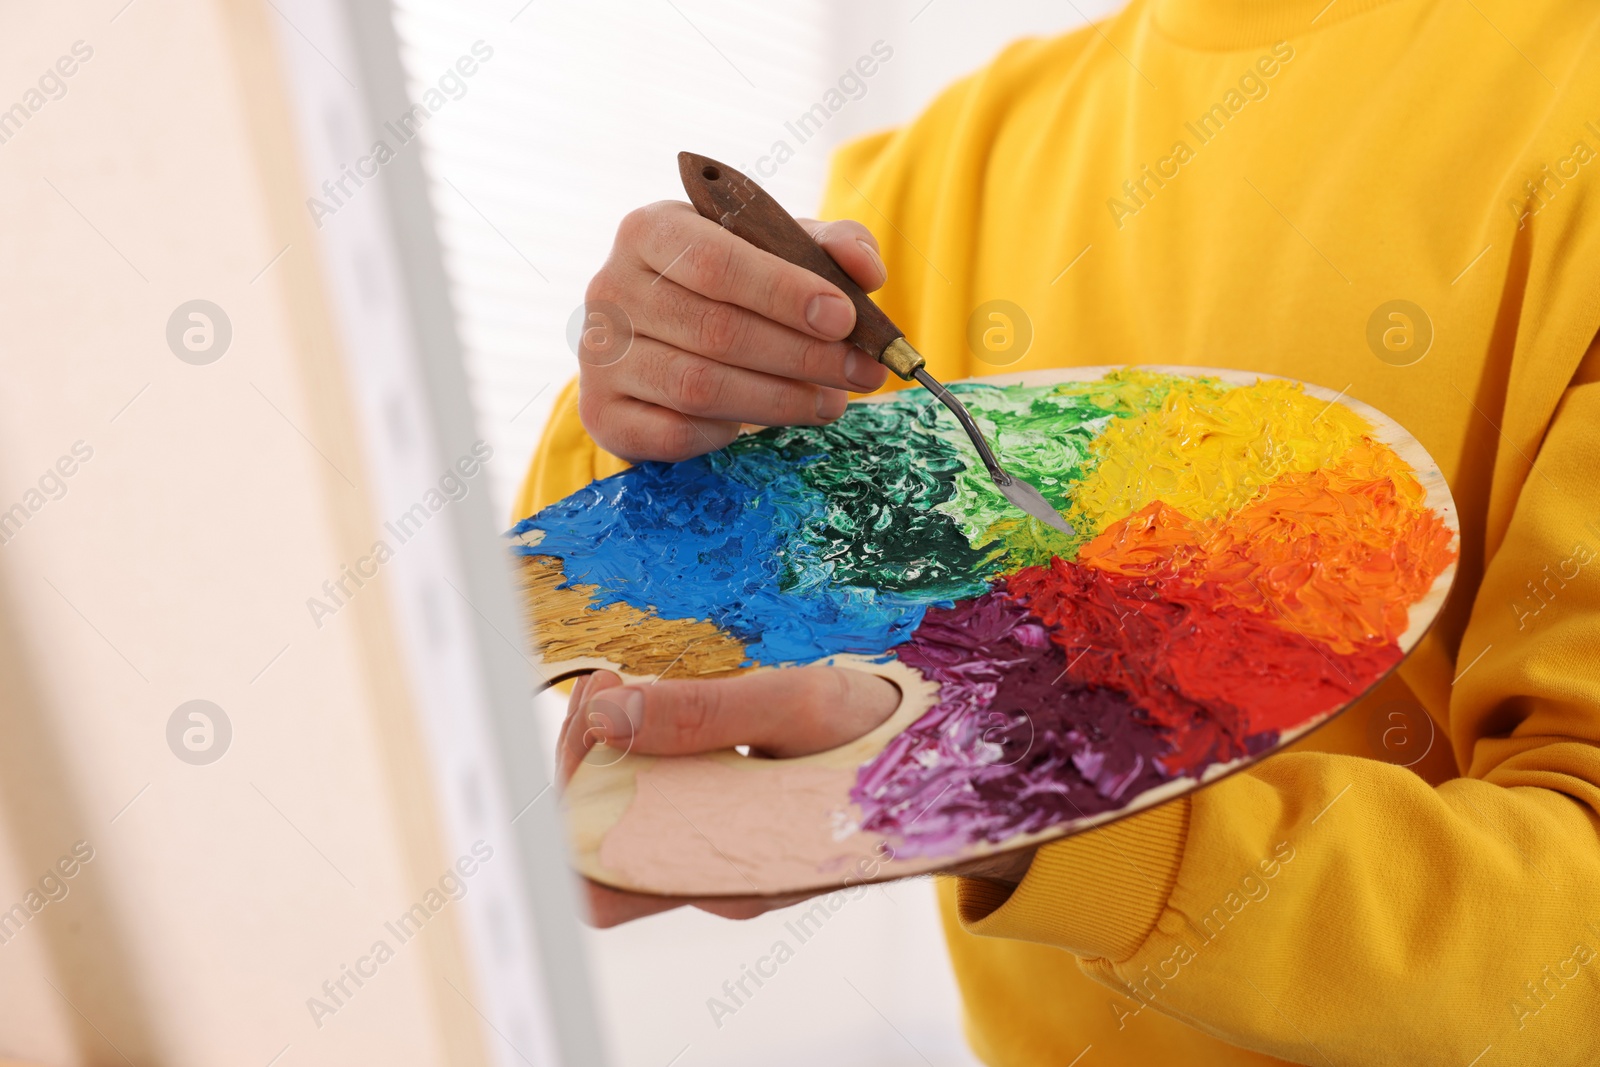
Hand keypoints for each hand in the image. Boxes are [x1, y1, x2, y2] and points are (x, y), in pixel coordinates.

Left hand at [555, 668, 1035, 926]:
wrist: (960, 756)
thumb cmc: (890, 737)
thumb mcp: (803, 705)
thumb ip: (702, 714)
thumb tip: (605, 715)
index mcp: (735, 873)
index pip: (597, 870)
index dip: (576, 780)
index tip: (605, 689)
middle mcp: (718, 882)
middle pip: (594, 850)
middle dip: (583, 759)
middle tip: (610, 681)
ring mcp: (721, 859)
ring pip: (620, 825)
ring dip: (609, 751)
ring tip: (633, 685)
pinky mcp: (728, 832)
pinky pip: (656, 805)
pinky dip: (642, 754)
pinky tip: (662, 707)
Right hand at [578, 201, 890, 462]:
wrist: (658, 343)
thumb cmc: (730, 289)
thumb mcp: (779, 251)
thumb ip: (830, 246)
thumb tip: (865, 270)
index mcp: (651, 230)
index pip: (715, 261)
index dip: (783, 292)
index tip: (843, 318)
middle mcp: (611, 288)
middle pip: (716, 328)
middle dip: (802, 355)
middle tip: (861, 371)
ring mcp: (600, 355)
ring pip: (699, 386)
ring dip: (780, 399)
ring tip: (832, 402)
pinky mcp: (602, 413)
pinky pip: (675, 433)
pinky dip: (728, 433)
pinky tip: (763, 422)